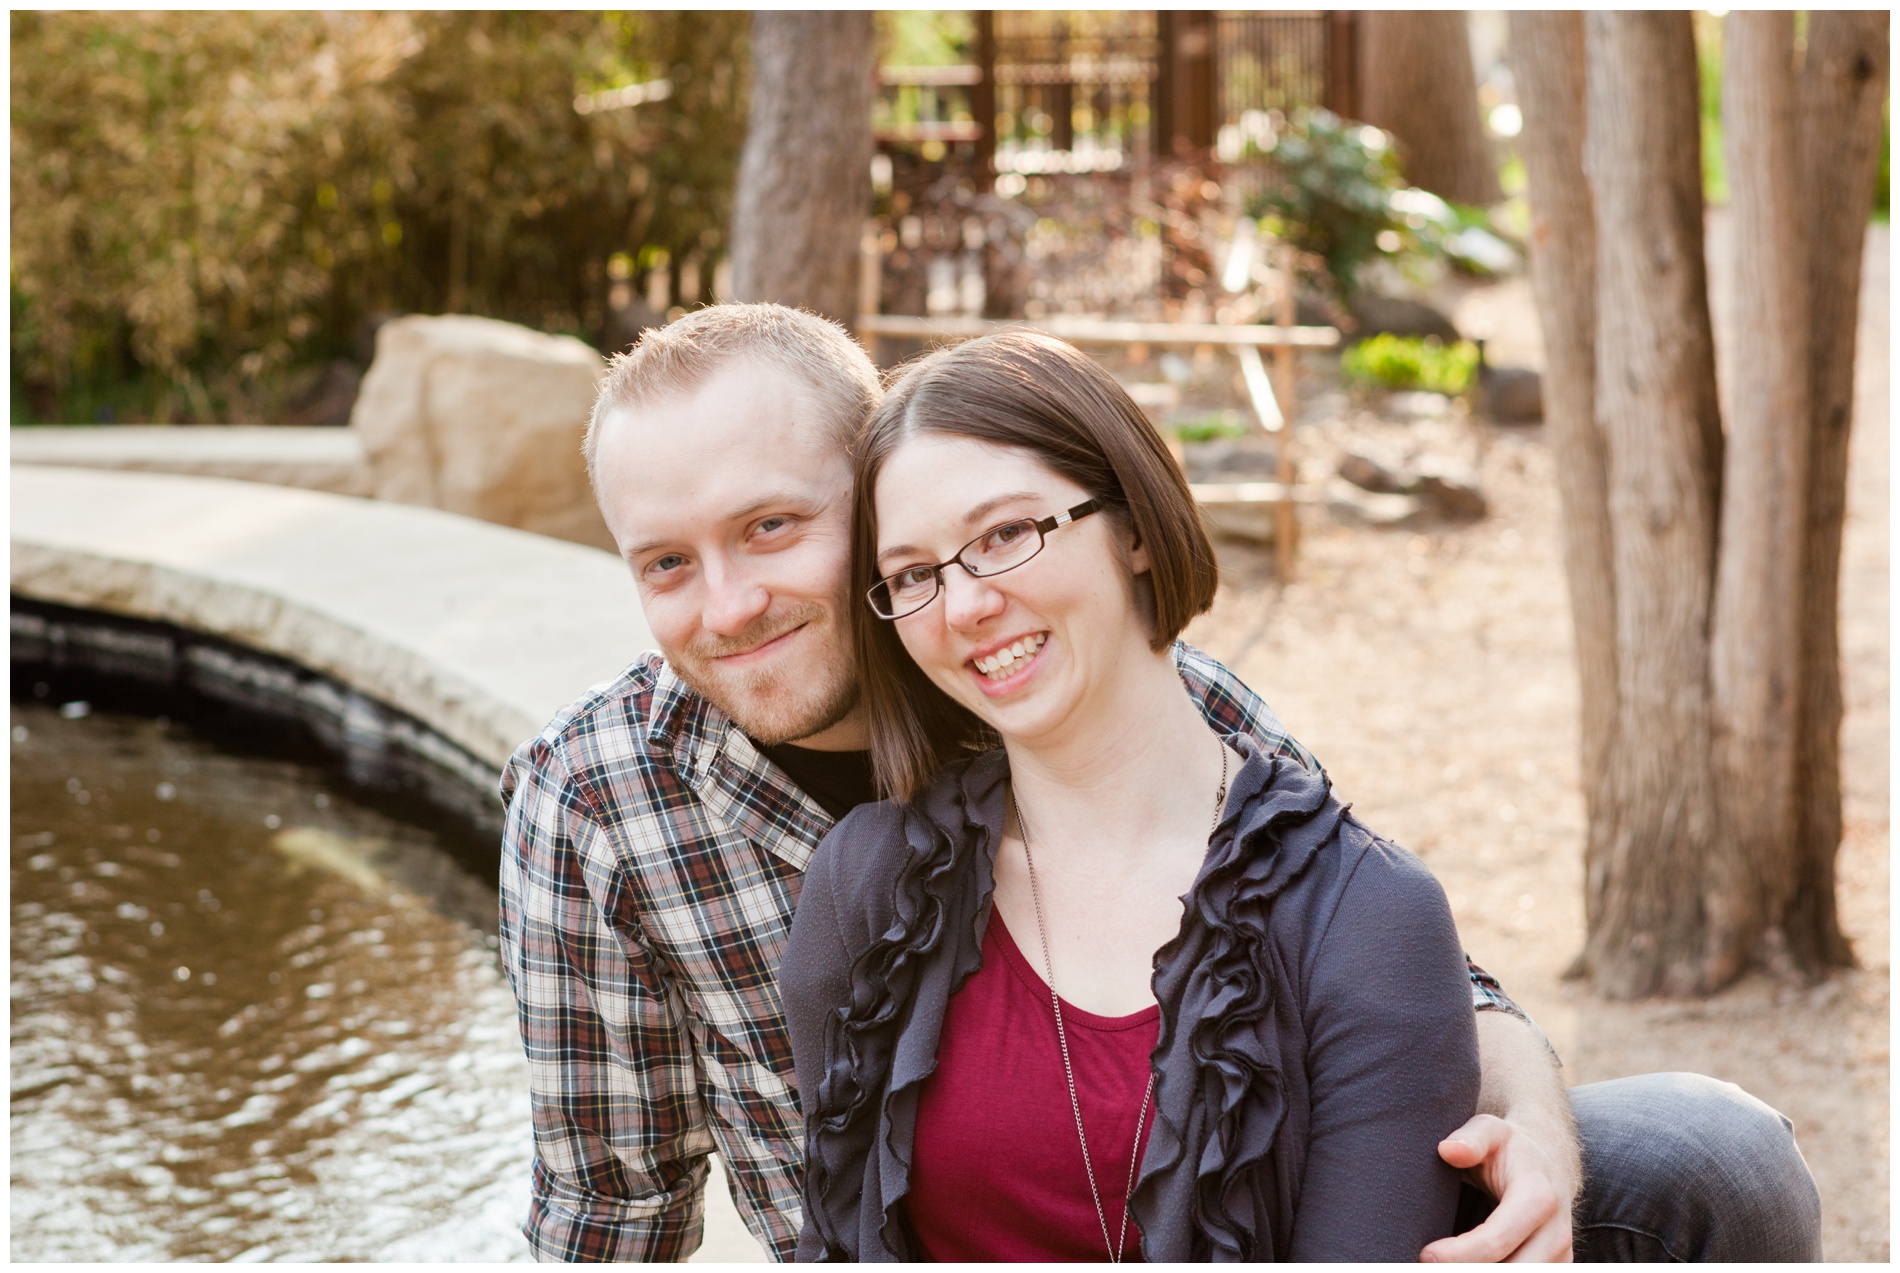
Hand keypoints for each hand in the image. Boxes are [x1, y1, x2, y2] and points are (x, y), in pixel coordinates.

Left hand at [1420, 1113, 1574, 1262]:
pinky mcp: (1557, 1267)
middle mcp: (1556, 1233)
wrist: (1549, 1162)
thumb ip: (1470, 1138)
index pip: (1496, 1240)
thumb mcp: (1490, 1131)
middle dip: (1468, 1270)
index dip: (1459, 1254)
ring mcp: (1561, 1255)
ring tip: (1446, 1265)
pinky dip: (1492, 1272)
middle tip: (1428, 1265)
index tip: (1427, 1255)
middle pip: (1511, 1270)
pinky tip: (1468, 1265)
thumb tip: (1448, 1150)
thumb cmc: (1511, 1149)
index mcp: (1538, 1197)